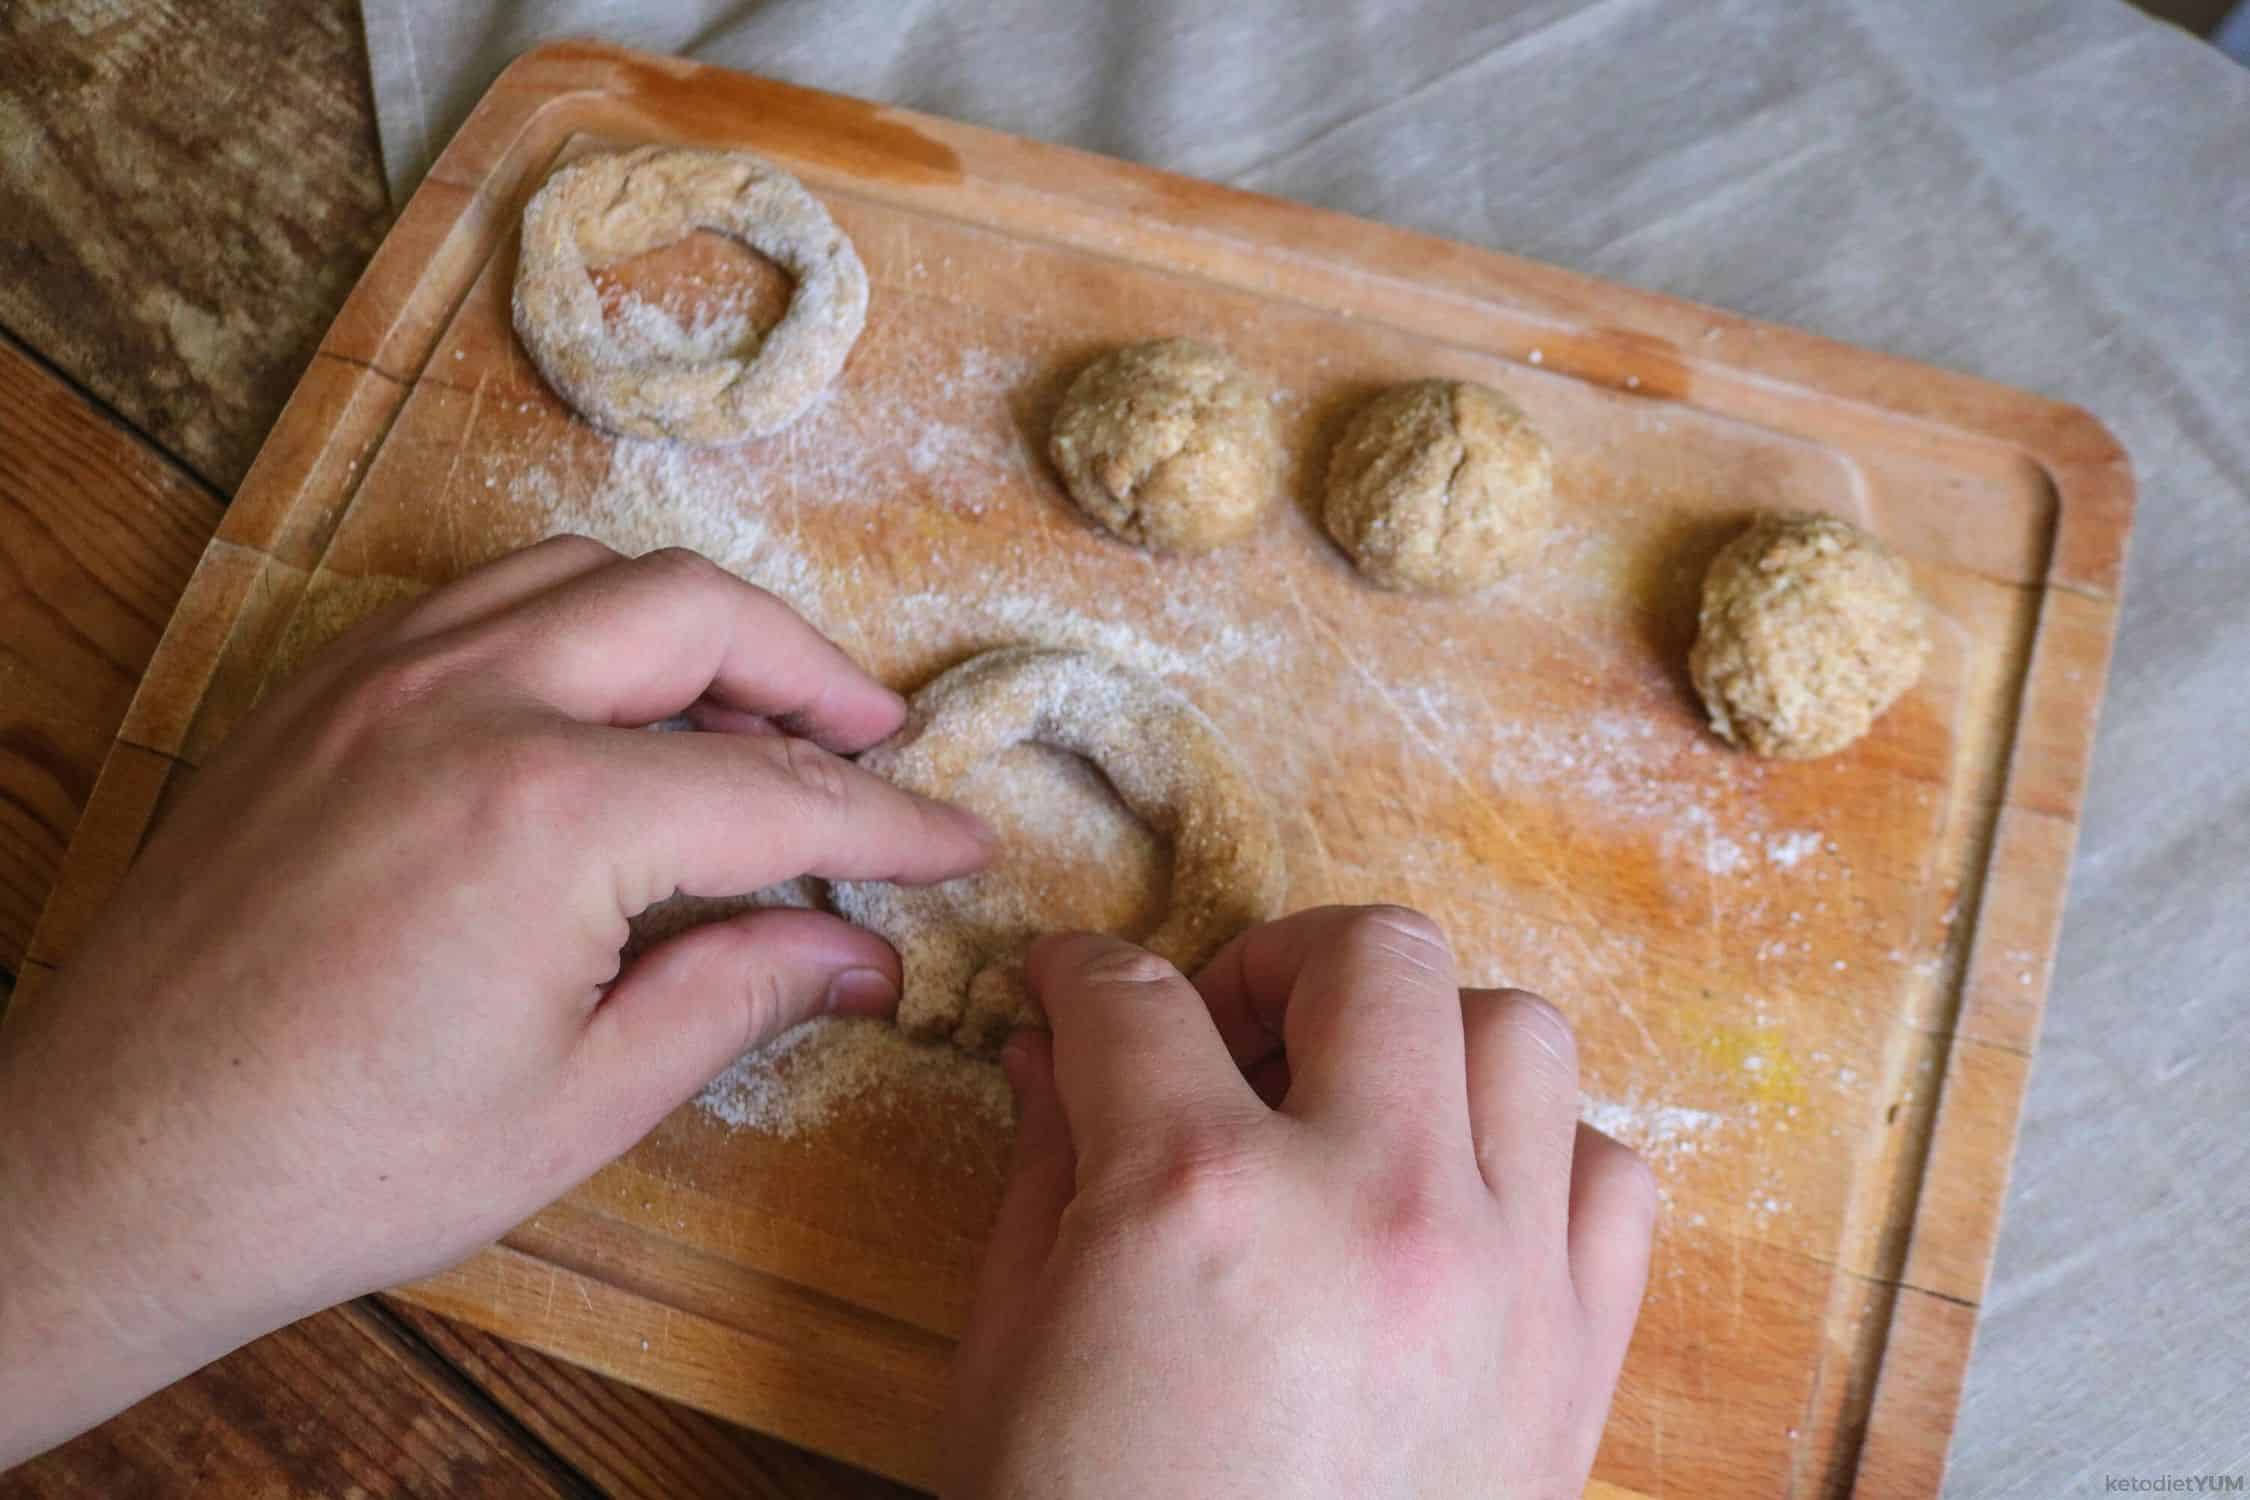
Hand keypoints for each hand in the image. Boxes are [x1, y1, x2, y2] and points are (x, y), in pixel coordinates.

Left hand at [0, 538, 990, 1466]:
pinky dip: (578, 620)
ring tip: (755, 707)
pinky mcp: (315, 692)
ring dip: (694, 623)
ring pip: (583, 573)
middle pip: (694, 611)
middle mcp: (465, 701)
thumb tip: (863, 956)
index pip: (777, 787)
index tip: (959, 843)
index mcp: (548, 814)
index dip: (889, 821)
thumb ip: (738, 995)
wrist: (108, 1167)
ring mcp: (375, 677)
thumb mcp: (579, 1103)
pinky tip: (604, 702)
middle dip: (811, 668)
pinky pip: (482, 600)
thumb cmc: (343, 1162)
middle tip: (878, 739)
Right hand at [948, 907, 1654, 1498]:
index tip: (1072, 988)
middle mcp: (1374, 1207)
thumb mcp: (1011, 1353)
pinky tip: (1459, 1205)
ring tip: (1351, 1109)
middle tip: (1222, 1032)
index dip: (1082, 974)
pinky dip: (1541, 1160)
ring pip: (1521, 1035)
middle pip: (1374, 957)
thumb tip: (1056, 1054)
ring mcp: (1500, 1282)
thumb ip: (1048, 1171)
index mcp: (1197, 1199)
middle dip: (1277, 963)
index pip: (1136, 1001)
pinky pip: (1611, 1180)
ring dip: (1424, 1042)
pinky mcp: (1573, 1365)